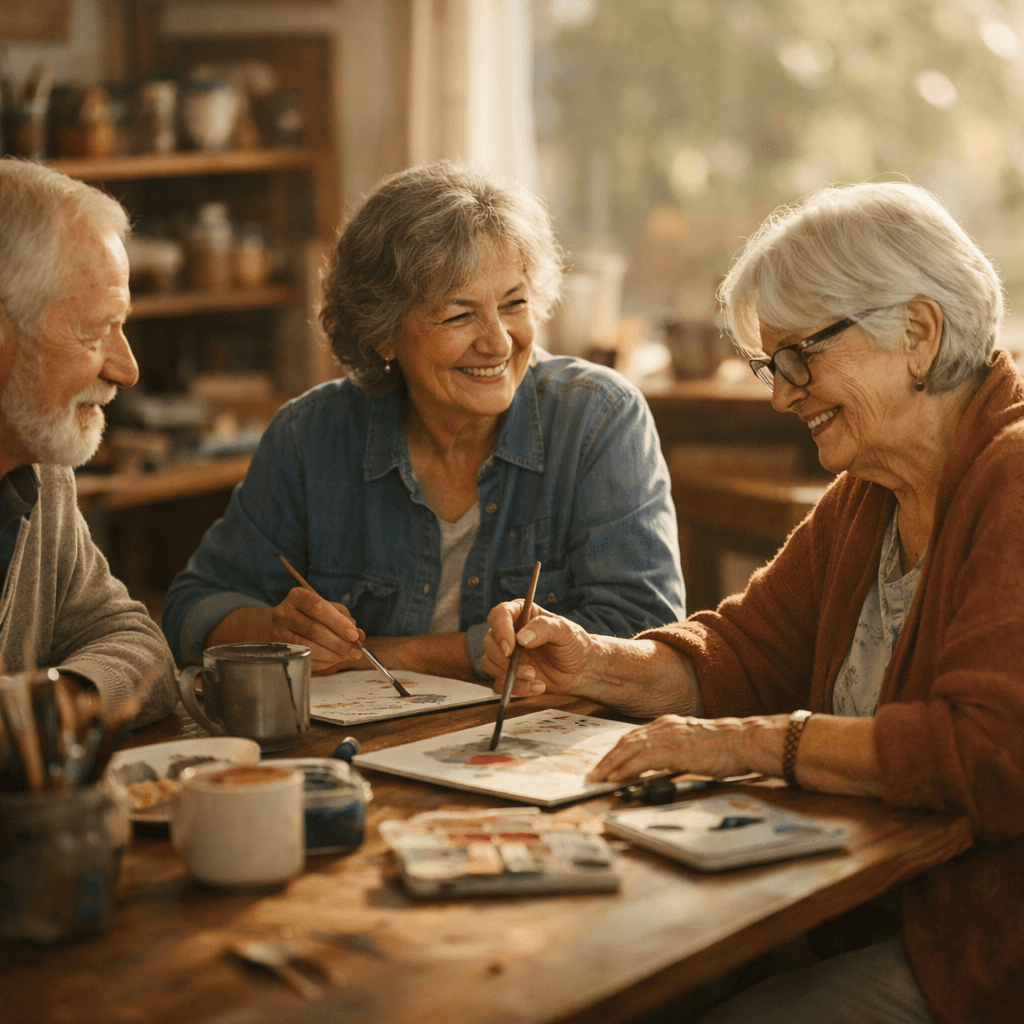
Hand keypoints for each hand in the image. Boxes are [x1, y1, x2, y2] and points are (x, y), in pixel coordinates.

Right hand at [269, 586, 365, 673]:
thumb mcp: (329, 609)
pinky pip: (303, 658)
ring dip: (331, 655)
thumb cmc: (312, 614)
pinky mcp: (278, 649)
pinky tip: (333, 660)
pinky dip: (322, 662)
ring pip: (308, 646)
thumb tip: (359, 636)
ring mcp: (278, 632)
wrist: (285, 623)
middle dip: (338, 643)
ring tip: (346, 657)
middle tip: (355, 652)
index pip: (318, 608)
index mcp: (298, 596)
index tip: (354, 635)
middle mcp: (283, 613)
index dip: (338, 623)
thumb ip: (345, 619)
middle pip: (313, 630)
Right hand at [482, 601, 599, 695]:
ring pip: (490, 663)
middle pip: (490, 642)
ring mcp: (507, 654)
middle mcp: (510, 632)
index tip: (510, 648)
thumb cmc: (574, 644)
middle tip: (530, 670)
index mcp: (521, 614)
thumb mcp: (565, 631)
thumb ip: (544, 628)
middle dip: (506, 660)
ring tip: (535, 679)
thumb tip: (522, 637)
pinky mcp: (508, 673)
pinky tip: (537, 687)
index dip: (500, 631)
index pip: (499, 615)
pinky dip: (517, 688)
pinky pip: (498, 682)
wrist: (581, 670)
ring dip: (511, 676)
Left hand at [587, 715, 771, 782]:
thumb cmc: (724, 746)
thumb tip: (657, 766)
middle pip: (626, 741)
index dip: (616, 751)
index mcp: (667, 724)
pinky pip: (642, 760)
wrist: (744, 741)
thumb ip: (673, 750)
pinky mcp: (675, 750)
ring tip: (598, 778)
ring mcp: (668, 737)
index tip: (605, 764)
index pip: (633, 736)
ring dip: (611, 765)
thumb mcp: (692, 744)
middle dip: (607, 759)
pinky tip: (617, 778)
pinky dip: (626, 768)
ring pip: (629, 749)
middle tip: (594, 774)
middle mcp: (664, 727)